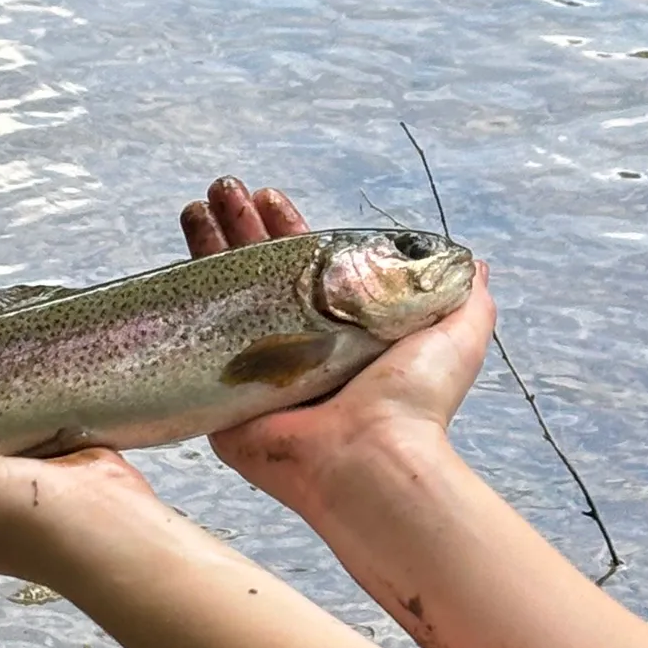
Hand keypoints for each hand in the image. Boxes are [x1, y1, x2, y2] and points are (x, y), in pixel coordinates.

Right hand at [181, 178, 494, 515]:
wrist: (370, 457)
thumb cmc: (413, 400)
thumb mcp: (457, 334)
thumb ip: (461, 297)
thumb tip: (474, 264)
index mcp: (342, 330)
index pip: (305, 266)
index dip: (287, 230)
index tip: (270, 197)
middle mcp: (296, 346)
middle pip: (259, 272)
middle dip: (240, 229)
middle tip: (224, 189)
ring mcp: (254, 371)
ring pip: (225, 298)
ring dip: (208, 250)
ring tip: (196, 207)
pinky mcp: (222, 396)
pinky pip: (194, 343)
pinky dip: (180, 304)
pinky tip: (173, 266)